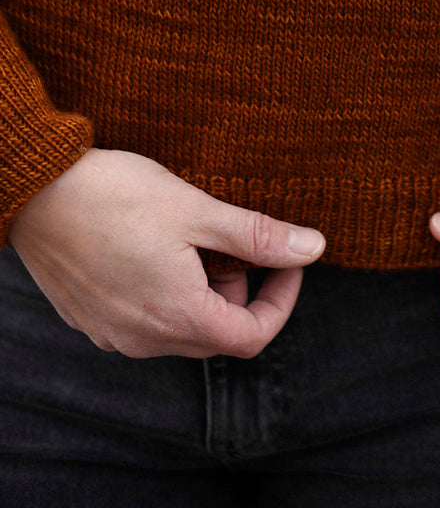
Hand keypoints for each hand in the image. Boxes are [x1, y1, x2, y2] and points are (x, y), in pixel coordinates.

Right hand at [7, 147, 325, 358]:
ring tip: (188, 234)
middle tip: (228, 237)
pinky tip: (154, 244)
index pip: (251, 337)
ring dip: (202, 289)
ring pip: (181, 327)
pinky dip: (166, 290)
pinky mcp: (92, 319)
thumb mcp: (197, 210)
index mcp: (176, 316)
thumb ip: (258, 237)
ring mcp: (113, 333)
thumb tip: (314, 250)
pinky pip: (146, 319)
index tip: (285, 261)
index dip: (281, 300)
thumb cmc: (116, 195)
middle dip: (238, 288)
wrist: (35, 190)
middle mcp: (143, 339)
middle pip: (216, 333)